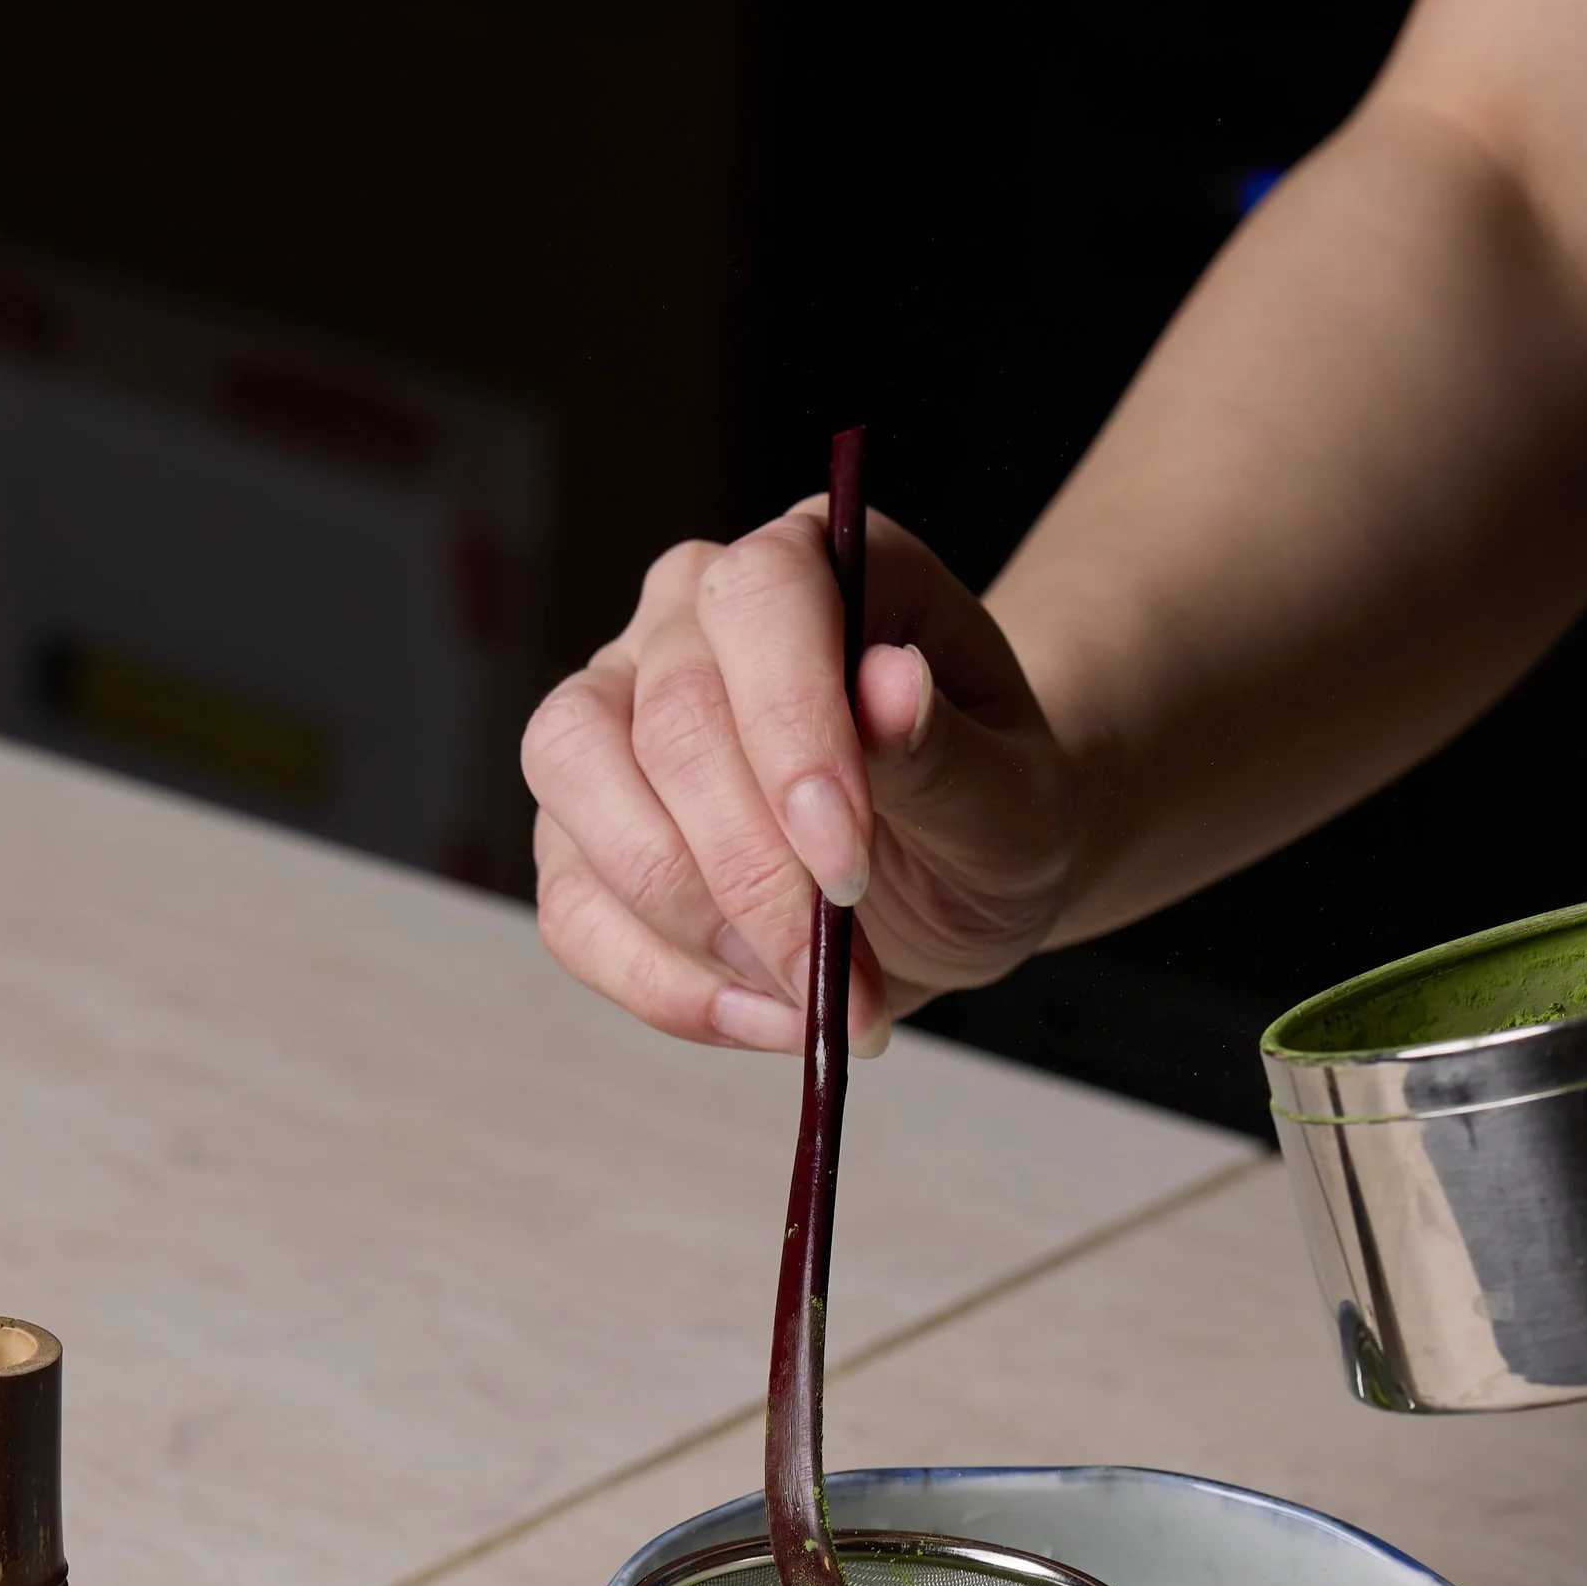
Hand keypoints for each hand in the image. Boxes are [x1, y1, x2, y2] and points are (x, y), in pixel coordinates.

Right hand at [522, 503, 1078, 1058]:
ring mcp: (613, 713)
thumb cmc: (987, 814)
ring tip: (807, 999)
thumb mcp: (1014, 800)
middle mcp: (690, 618)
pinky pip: (571, 904)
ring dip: (695, 927)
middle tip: (841, 977)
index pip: (763, 601)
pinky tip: (762, 1019)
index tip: (847, 862)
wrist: (954, 876)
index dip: (792, 732)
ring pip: (579, 784)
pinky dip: (662, 985)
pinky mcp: (579, 828)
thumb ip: (953, 752)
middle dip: (756, 875)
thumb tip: (889, 689)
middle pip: (671, 720)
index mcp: (811, 565)